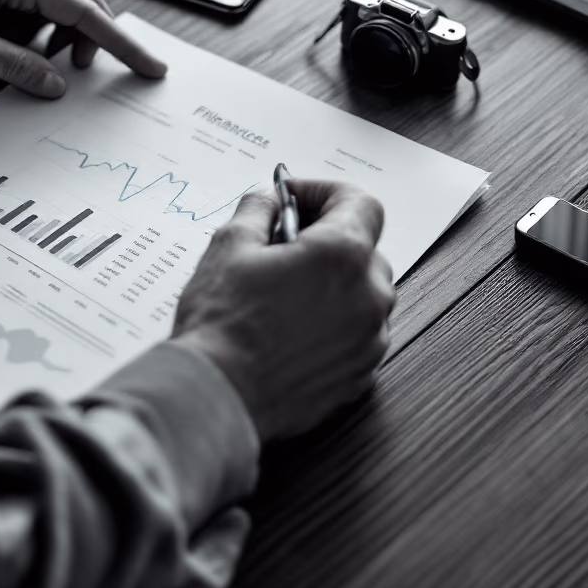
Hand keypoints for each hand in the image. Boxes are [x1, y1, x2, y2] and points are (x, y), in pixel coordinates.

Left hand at [0, 0, 166, 96]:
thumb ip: (13, 65)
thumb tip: (56, 85)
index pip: (82, 9)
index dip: (119, 42)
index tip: (147, 65)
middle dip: (97, 37)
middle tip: (98, 73)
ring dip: (68, 33)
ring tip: (52, 63)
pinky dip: (47, 26)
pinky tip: (30, 47)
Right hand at [173, 181, 394, 441]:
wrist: (218, 395)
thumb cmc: (222, 323)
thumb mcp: (229, 245)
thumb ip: (258, 209)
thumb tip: (270, 199)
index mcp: (343, 255)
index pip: (360, 202)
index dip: (325, 193)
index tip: (295, 199)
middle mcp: (369, 296)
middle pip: (363, 250)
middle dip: (326, 241)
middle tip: (280, 247)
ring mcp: (369, 340)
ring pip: (362, 296)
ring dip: (331, 286)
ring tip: (283, 294)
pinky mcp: (360, 375)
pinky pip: (356, 336)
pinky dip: (333, 326)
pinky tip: (291, 330)